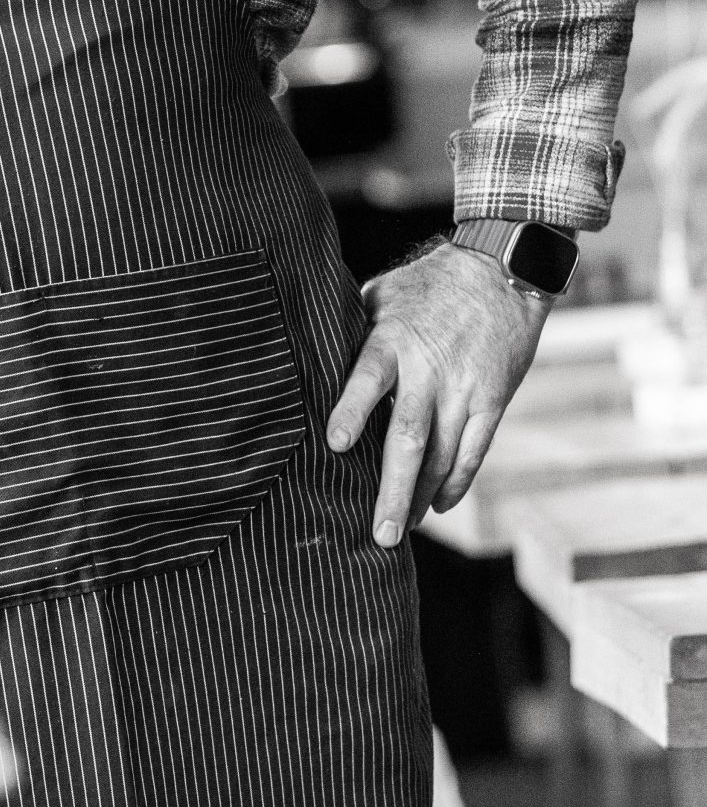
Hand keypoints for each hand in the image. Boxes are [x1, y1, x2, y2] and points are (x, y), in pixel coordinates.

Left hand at [326, 240, 549, 546]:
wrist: (501, 273)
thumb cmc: (427, 285)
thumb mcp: (382, 296)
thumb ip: (352, 332)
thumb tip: (306, 359)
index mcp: (393, 342)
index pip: (367, 380)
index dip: (351, 411)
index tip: (334, 445)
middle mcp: (429, 371)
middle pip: (408, 438)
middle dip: (393, 489)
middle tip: (378, 533)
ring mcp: (464, 390)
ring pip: (442, 455)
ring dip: (421, 496)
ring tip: (401, 529)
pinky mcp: (492, 401)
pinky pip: (474, 450)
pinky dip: (457, 482)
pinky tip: (439, 504)